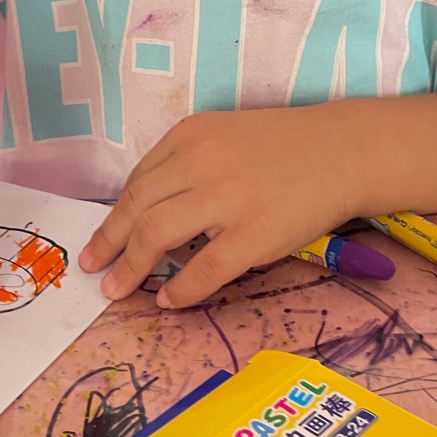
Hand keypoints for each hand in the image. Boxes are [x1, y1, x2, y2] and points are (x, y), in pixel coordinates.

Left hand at [79, 106, 353, 308]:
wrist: (344, 151)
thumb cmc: (283, 146)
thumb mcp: (224, 135)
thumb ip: (186, 164)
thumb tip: (144, 214)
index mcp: (191, 135)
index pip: (138, 181)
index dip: (113, 215)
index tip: (100, 238)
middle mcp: (202, 161)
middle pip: (136, 208)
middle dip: (108, 242)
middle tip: (92, 268)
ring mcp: (228, 198)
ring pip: (157, 236)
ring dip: (131, 267)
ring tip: (117, 289)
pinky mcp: (255, 233)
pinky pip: (203, 269)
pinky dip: (180, 290)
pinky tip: (170, 301)